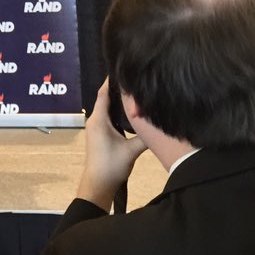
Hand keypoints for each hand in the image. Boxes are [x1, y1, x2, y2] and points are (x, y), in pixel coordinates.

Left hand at [74, 78, 147, 210]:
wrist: (98, 185)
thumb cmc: (111, 165)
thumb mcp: (131, 150)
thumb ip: (145, 136)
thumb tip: (160, 123)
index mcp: (99, 119)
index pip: (104, 93)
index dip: (112, 82)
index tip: (123, 70)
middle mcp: (95, 119)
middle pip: (105, 98)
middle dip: (118, 89)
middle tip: (134, 80)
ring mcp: (96, 127)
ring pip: (107, 108)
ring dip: (118, 101)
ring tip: (134, 92)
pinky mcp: (100, 134)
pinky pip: (107, 116)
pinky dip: (117, 111)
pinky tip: (130, 112)